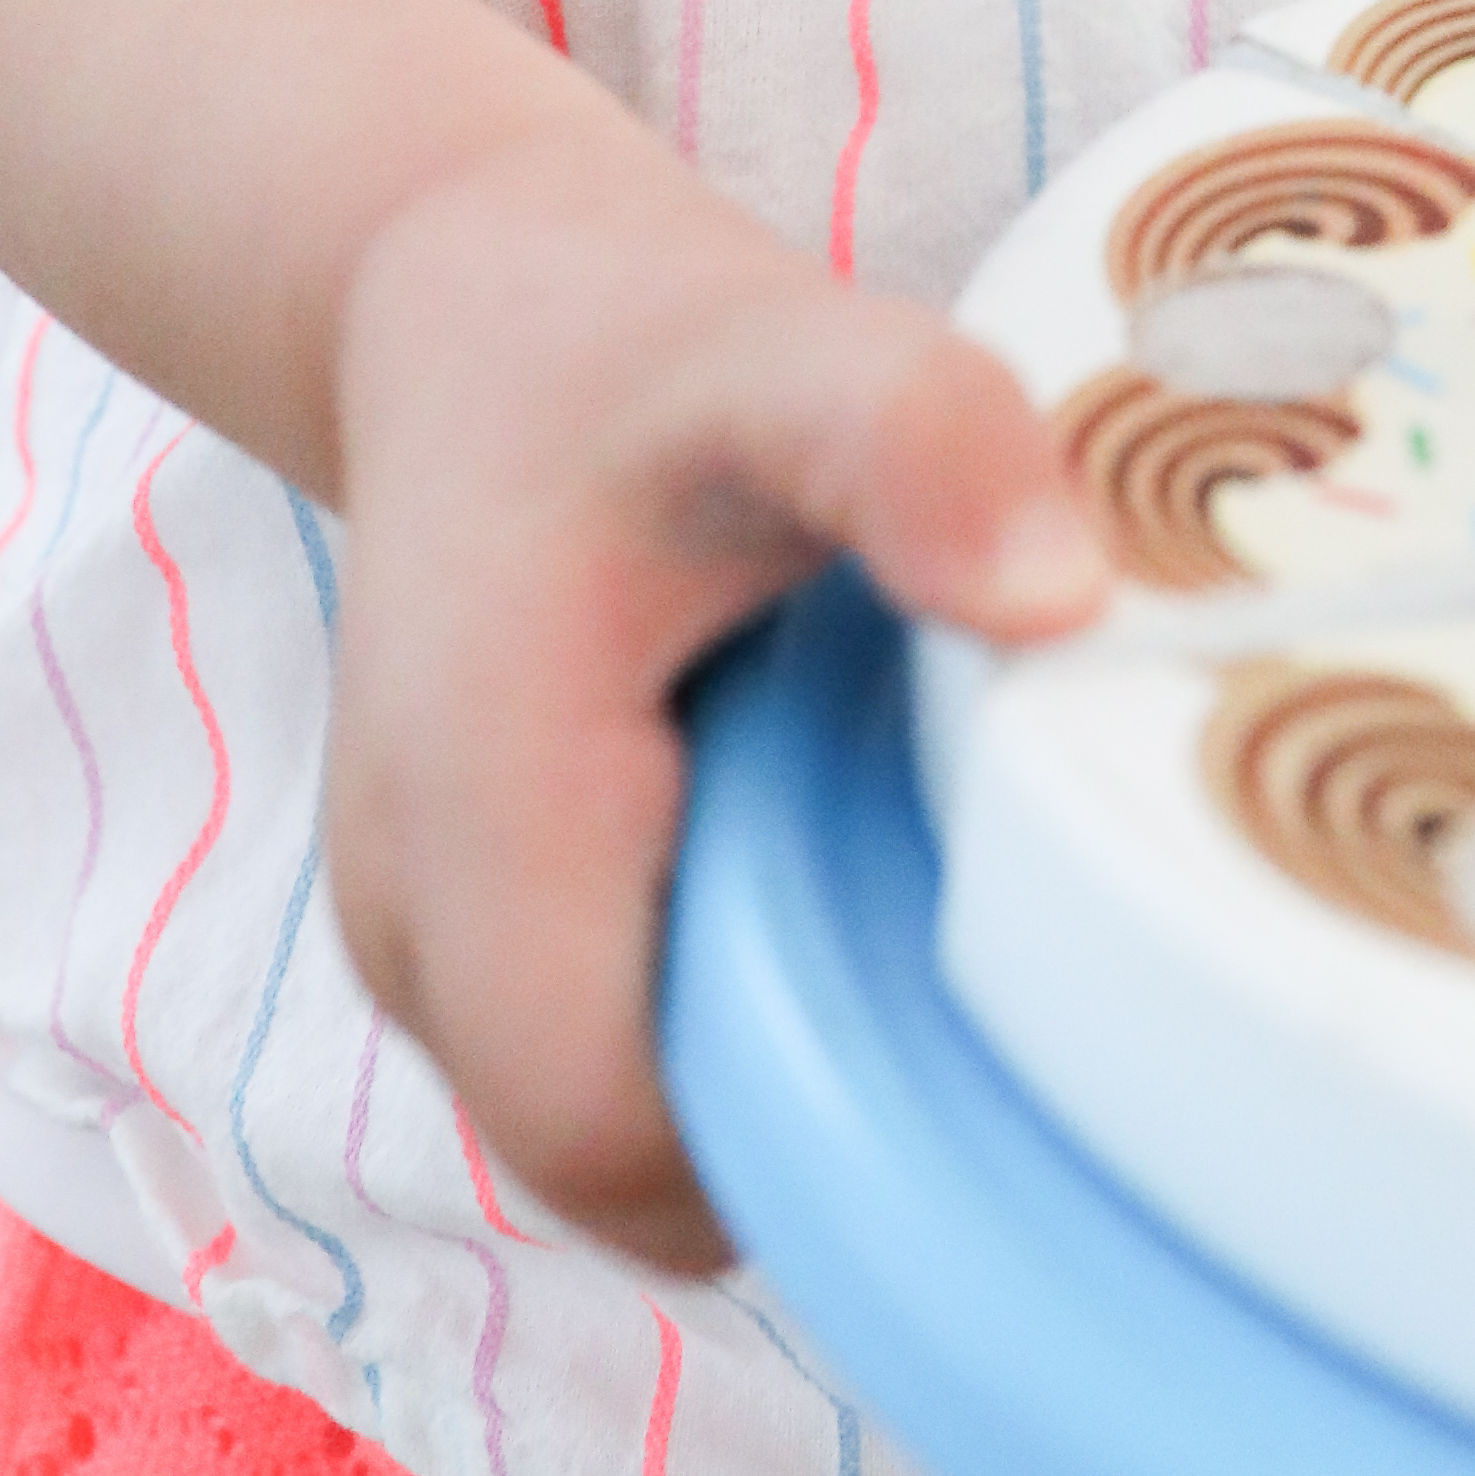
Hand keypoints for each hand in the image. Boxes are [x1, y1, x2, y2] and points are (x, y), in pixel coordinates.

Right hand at [324, 118, 1105, 1270]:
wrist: (466, 307)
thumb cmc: (625, 340)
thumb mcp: (786, 344)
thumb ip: (915, 441)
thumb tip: (1062, 596)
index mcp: (474, 816)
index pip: (614, 1131)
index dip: (810, 1130)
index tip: (974, 1008)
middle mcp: (412, 923)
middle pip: (625, 1168)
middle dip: (815, 1111)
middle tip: (972, 945)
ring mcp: (425, 950)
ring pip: (618, 1133)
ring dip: (776, 1059)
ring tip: (900, 882)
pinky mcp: (468, 940)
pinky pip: (608, 1059)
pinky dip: (730, 1009)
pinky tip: (827, 871)